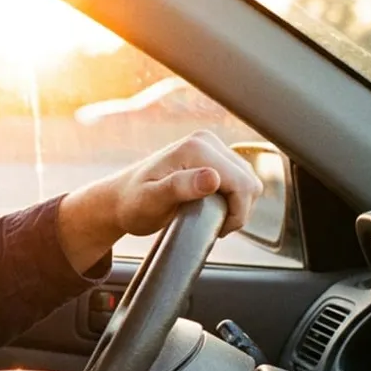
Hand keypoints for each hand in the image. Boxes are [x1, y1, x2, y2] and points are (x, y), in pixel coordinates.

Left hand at [113, 131, 263, 236]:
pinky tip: (213, 208)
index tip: (217, 230)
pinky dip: (234, 198)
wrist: (120, 199)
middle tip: (213, 226)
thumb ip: (180, 187)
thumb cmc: (132, 204)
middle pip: (249, 181)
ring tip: (211, 218)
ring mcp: (210, 146)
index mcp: (196, 148)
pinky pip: (240, 179)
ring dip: (237, 205)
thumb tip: (212, 178)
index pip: (242, 183)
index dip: (237, 213)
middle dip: (238, 210)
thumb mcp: (151, 201)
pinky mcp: (213, 156)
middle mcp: (206, 141)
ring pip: (248, 181)